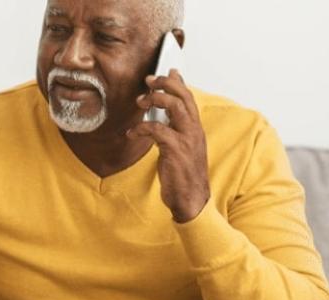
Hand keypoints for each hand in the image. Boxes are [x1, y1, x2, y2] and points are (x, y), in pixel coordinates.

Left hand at [128, 69, 210, 222]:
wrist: (191, 200)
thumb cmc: (184, 176)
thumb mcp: (182, 149)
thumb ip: (175, 131)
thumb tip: (162, 117)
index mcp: (196, 129)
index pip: (190, 98)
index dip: (178, 82)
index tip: (168, 71)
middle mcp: (195, 131)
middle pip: (183, 97)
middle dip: (166, 83)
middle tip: (149, 80)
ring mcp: (187, 140)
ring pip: (175, 107)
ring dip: (156, 99)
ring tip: (141, 102)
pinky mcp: (176, 150)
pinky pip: (157, 130)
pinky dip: (141, 128)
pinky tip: (132, 132)